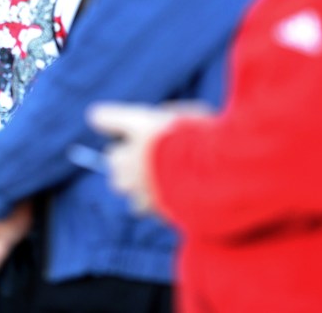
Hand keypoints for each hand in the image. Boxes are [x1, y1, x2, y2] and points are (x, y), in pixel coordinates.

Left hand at [87, 101, 212, 214]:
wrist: (218, 178)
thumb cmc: (209, 139)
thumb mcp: (194, 114)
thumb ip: (172, 115)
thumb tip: (163, 118)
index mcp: (140, 126)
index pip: (104, 117)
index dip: (106, 119)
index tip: (105, 120)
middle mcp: (131, 156)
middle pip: (112, 157)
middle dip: (125, 156)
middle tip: (146, 153)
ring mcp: (138, 184)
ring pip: (121, 184)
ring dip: (133, 181)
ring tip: (156, 177)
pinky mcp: (150, 207)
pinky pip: (142, 205)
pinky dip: (152, 202)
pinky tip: (171, 194)